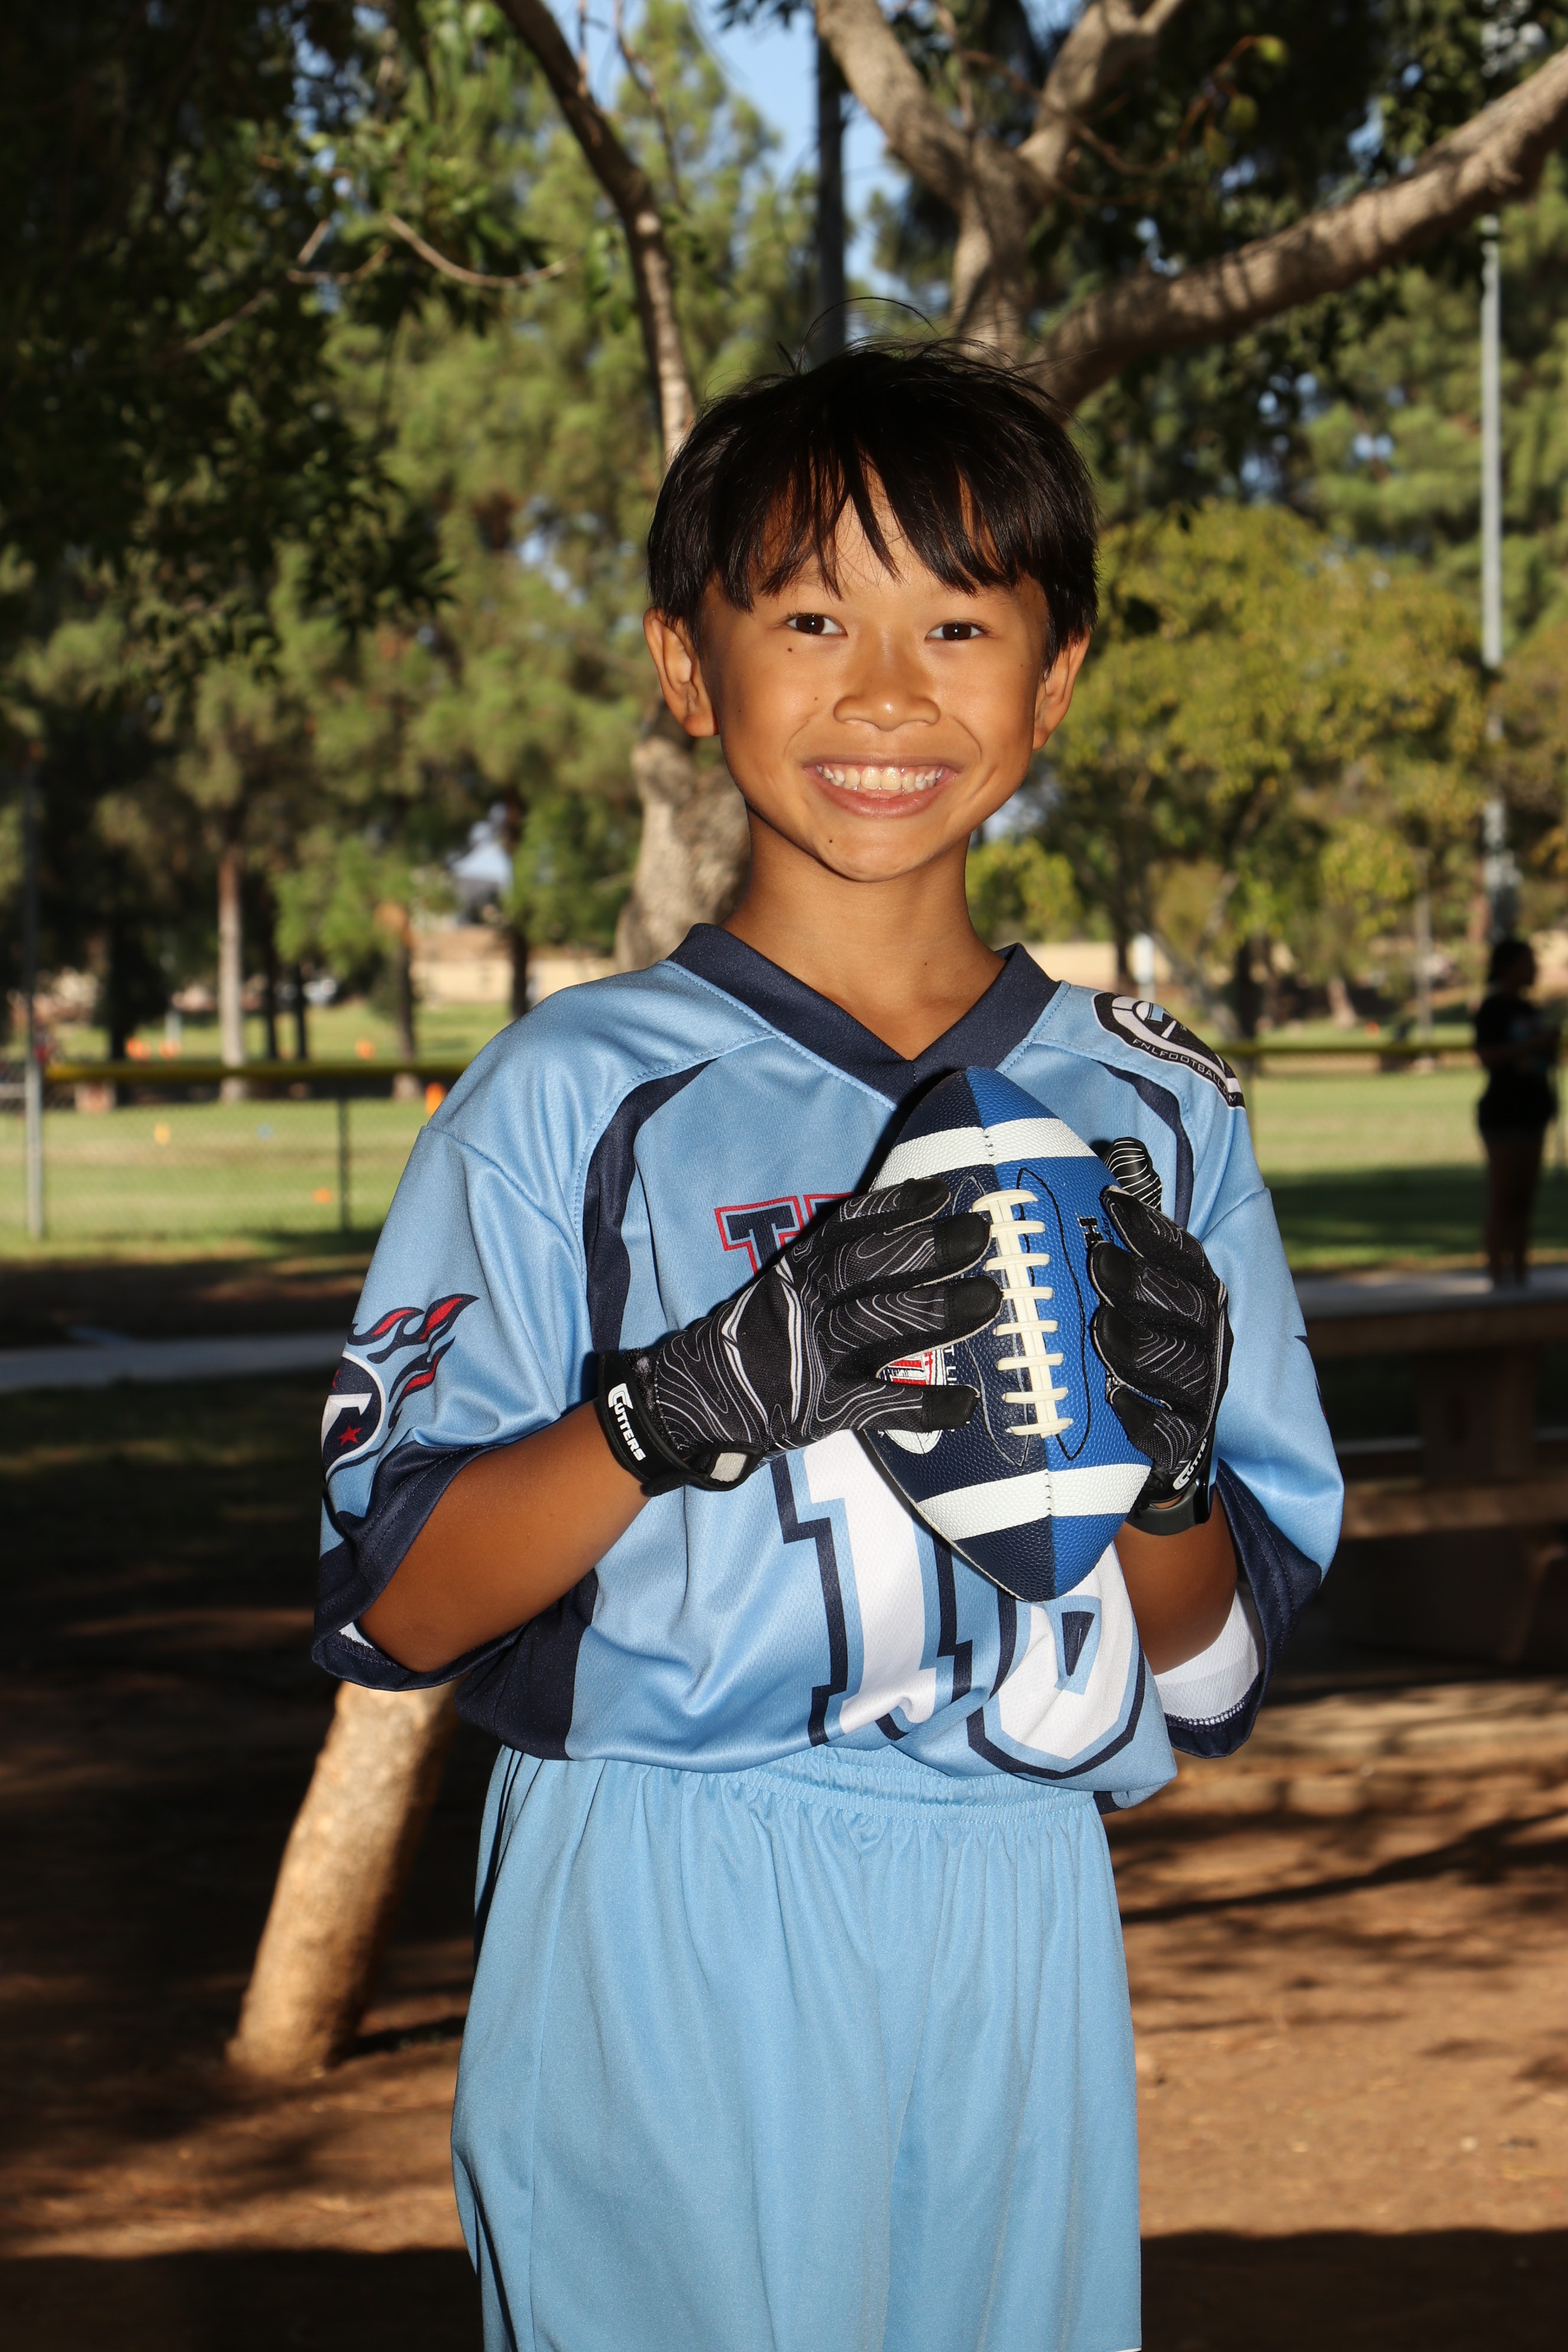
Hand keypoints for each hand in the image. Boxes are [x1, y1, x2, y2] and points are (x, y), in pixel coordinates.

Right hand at [596, 1181, 999, 1491]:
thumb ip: (830, 1267)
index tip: (938, 1192)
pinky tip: (966, 1404)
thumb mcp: (782, 1288)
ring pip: (879, 1327)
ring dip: (937, 1312)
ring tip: (989, 1299)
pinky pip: (879, 1405)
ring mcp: (813, 1356)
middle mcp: (804, 1306)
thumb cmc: (755, 1339)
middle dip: (926, 1250)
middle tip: (978, 1233)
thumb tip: (906, 1237)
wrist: (695, 1401)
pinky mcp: (821, 1409)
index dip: (893, 1208)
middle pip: (868, 1269)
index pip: (846, 1230)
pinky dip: (924, 1406)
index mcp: (795, 1271)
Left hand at [1087, 1139, 1231, 1532]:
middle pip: (1186, 1306)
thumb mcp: (1124, 1281)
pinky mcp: (1186, 1436)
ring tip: (1100, 1329)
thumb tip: (1111, 1149)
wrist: (1151, 1433)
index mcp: (1193, 1289)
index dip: (1152, 1228)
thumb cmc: (1126, 1337)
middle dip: (1142, 1283)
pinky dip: (1147, 1418)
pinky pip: (1174, 1431)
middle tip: (1097, 1264)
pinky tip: (1117, 1404)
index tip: (1113, 1204)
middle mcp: (1204, 1334)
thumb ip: (1121, 1226)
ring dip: (1140, 1345)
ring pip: (1180, 1363)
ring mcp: (1199, 1386)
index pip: (1183, 1253)